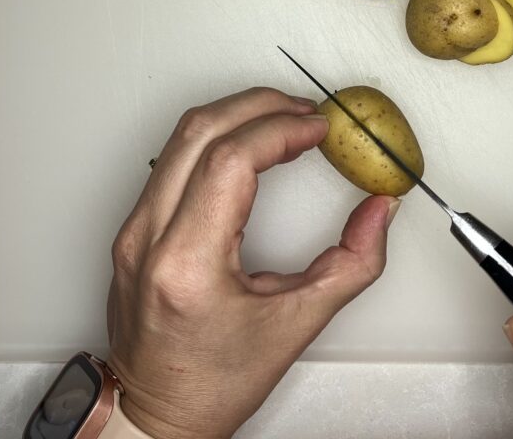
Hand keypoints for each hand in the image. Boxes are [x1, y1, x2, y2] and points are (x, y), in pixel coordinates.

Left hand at [106, 87, 399, 438]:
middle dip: (259, 105)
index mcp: (187, 264)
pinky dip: (216, 139)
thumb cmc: (213, 383)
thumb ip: (352, 264)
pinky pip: (172, 160)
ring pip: (180, 138)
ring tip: (283, 120)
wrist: (157, 413)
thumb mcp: (296, 326)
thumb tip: (380, 211)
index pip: (230, 160)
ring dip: (236, 115)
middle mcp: (148, 238)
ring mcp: (133, 230)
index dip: (280, 130)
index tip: (318, 128)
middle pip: (198, 131)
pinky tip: (250, 145)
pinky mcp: (133, 229)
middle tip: (304, 111)